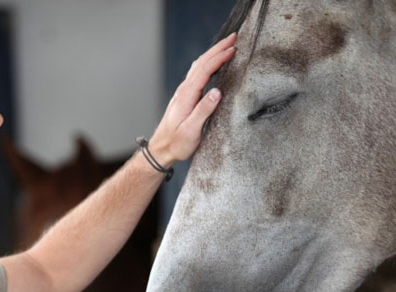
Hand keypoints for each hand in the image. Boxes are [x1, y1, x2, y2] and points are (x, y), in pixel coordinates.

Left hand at [148, 33, 236, 166]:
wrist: (161, 150)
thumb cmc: (177, 143)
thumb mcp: (192, 131)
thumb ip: (204, 111)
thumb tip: (217, 92)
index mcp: (186, 96)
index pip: (204, 70)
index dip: (219, 58)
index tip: (233, 49)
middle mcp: (183, 91)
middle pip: (201, 63)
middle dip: (217, 48)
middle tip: (234, 37)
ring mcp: (183, 93)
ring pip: (198, 66)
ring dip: (212, 53)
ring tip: (227, 45)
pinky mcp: (185, 97)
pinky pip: (197, 74)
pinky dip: (207, 63)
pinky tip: (213, 63)